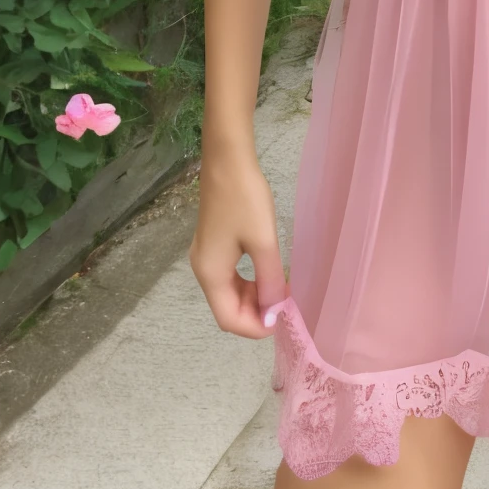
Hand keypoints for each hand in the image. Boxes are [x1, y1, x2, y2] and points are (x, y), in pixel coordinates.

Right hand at [188, 147, 289, 337]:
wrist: (227, 160)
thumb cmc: (245, 200)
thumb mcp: (263, 242)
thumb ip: (269, 281)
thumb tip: (273, 313)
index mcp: (210, 274)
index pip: (228, 320)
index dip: (255, 328)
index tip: (283, 320)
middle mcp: (203, 269)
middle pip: (227, 308)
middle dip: (256, 313)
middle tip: (285, 303)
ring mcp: (205, 255)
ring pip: (229, 292)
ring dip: (253, 297)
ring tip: (280, 288)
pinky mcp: (212, 243)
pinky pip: (229, 275)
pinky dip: (248, 281)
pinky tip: (267, 272)